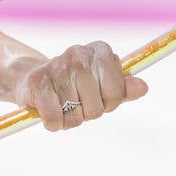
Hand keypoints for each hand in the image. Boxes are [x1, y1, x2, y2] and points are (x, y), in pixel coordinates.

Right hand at [12, 41, 148, 131]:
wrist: (32, 79)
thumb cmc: (75, 85)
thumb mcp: (103, 85)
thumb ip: (123, 88)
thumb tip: (143, 87)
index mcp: (100, 51)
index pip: (116, 93)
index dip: (108, 103)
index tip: (97, 97)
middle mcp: (79, 53)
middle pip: (96, 108)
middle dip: (86, 113)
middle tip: (75, 102)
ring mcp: (56, 65)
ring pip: (74, 116)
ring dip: (68, 120)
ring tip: (61, 105)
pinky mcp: (37, 81)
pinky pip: (54, 118)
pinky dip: (53, 124)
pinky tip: (49, 112)